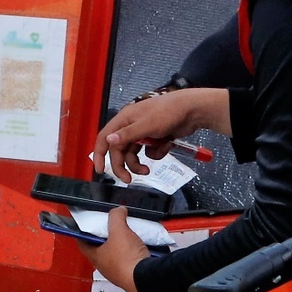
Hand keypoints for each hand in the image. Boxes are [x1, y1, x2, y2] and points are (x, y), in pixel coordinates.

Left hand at [77, 207, 148, 291]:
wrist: (145, 278)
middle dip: (106, 237)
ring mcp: (118, 273)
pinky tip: (139, 245)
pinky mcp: (131, 275)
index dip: (83, 232)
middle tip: (111, 227)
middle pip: (101, 248)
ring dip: (121, 245)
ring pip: (116, 255)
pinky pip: (130, 261)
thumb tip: (119, 210)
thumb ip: (116, 217)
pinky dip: (133, 252)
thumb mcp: (119, 230)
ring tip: (127, 234)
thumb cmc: (127, 259)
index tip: (87, 225)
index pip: (82, 243)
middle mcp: (105, 267)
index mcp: (96, 256)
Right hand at [94, 88, 225, 181]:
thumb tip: (108, 140)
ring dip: (139, 164)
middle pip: (119, 151)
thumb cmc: (167, 112)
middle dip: (123, 166)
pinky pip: (149, 152)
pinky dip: (156, 153)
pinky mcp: (155, 138)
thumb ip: (126, 135)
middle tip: (128, 180)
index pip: (104, 138)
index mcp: (124, 120)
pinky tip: (165, 146)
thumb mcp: (146, 125)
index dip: (100, 154)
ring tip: (147, 171)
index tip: (100, 170)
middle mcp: (130, 127)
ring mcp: (143, 133)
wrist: (192, 111)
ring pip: (133, 154)